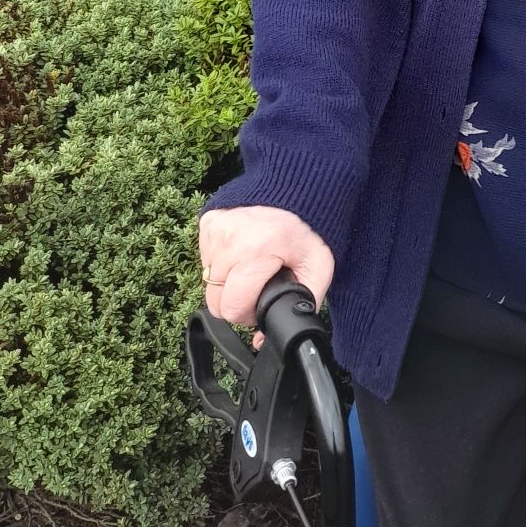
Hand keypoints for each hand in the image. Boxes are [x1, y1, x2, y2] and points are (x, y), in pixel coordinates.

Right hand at [197, 205, 335, 329]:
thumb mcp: (319, 269)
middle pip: (214, 300)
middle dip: (237, 300)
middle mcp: (229, 239)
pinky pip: (206, 259)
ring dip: (229, 281)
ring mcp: (215, 228)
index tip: (264, 299)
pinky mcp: (208, 222)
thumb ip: (300, 307)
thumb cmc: (310, 228)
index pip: (231, 308)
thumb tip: (262, 342)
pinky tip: (245, 250)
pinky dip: (223, 262)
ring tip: (255, 263)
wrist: (300, 184)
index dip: (249, 314)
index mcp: (257, 252)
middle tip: (260, 284)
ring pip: (208, 281)